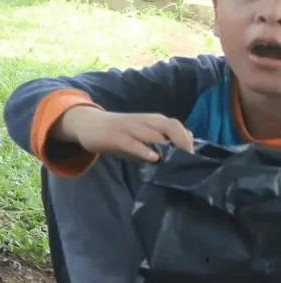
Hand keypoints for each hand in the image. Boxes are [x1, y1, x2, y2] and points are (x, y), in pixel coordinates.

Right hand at [55, 106, 193, 162]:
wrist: (88, 124)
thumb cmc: (119, 132)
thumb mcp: (142, 134)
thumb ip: (162, 140)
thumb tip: (185, 146)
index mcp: (153, 120)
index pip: (177, 126)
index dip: (187, 141)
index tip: (193, 158)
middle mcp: (145, 121)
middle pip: (171, 126)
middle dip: (183, 142)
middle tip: (188, 161)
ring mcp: (130, 128)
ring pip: (154, 133)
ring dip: (167, 146)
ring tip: (176, 161)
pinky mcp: (116, 136)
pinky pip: (133, 142)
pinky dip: (144, 150)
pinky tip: (153, 158)